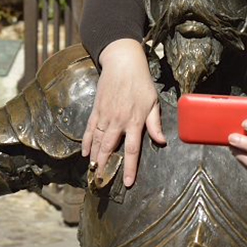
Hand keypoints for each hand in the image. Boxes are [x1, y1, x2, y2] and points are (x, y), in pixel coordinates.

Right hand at [82, 39, 165, 186]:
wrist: (123, 63)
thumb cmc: (141, 83)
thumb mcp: (153, 102)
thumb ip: (156, 124)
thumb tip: (161, 142)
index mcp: (134, 121)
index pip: (131, 150)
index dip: (128, 168)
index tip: (126, 182)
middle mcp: (118, 121)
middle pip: (109, 148)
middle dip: (105, 166)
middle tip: (101, 181)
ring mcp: (105, 116)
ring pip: (97, 141)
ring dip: (94, 157)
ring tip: (92, 171)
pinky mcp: (96, 110)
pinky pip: (89, 129)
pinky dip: (86, 142)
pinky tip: (85, 153)